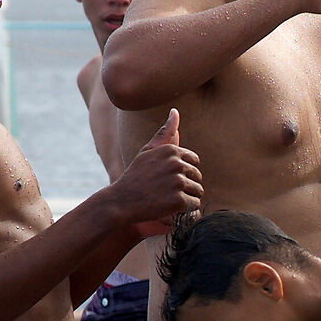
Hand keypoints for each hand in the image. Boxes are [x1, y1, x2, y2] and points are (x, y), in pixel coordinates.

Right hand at [113, 110, 202, 235]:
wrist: (122, 201)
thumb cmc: (136, 176)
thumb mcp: (148, 151)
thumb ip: (164, 133)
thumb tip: (175, 111)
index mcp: (171, 151)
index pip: (194, 161)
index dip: (184, 171)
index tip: (169, 178)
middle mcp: (176, 164)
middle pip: (198, 176)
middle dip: (187, 185)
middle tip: (167, 191)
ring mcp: (177, 182)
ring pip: (198, 191)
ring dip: (188, 197)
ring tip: (169, 199)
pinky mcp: (178, 200)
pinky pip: (195, 205)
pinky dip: (186, 209)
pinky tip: (172, 208)